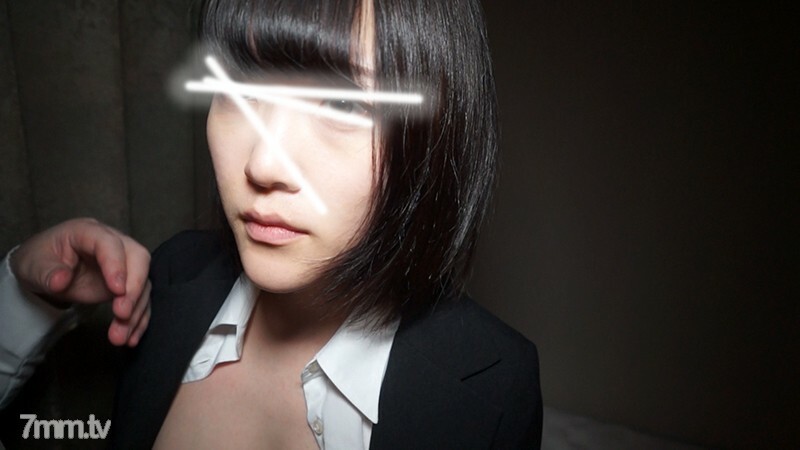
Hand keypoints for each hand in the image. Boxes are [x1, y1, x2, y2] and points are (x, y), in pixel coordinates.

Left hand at [10, 218, 150, 346]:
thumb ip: (47, 272)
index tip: (117, 291)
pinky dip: (139, 319)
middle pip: (139, 258)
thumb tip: (61, 281)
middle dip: (135, 288)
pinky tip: (131, 337)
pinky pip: (140, 300)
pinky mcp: (127, 284)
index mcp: (88, 231)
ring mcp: (123, 264)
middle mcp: (113, 244)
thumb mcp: (34, 265)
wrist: (45, 271)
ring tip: (120, 336)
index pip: (110, 243)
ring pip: (143, 283)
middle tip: (122, 314)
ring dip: (136, 311)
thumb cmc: (40, 260)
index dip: (116, 265)